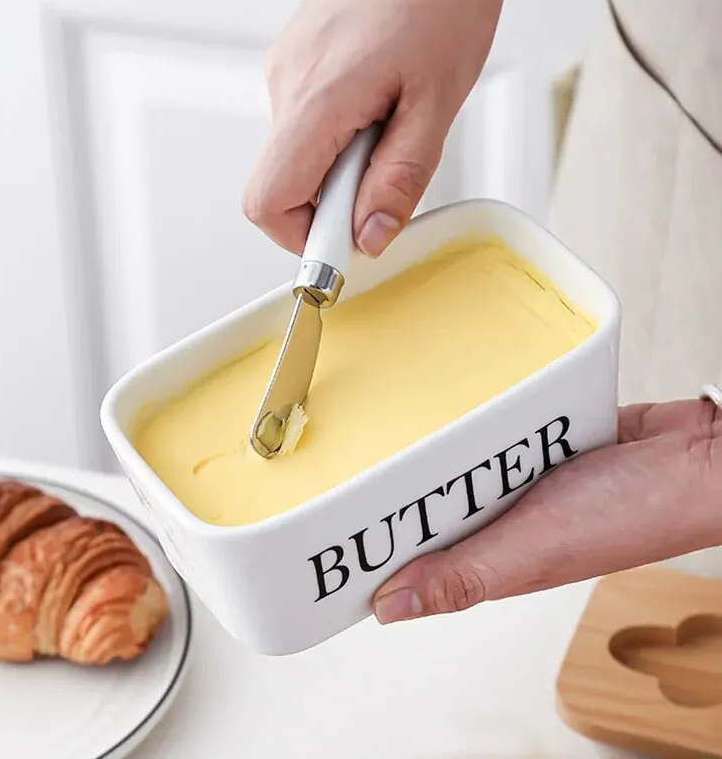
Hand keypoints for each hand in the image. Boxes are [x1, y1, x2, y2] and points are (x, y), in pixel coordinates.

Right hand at [243, 0, 510, 257]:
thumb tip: (368, 235)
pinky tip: (378, 103)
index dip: (304, 239)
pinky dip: (339, 137)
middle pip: (281, 186)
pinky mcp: (298, 61)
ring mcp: (286, 69)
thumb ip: (400, 178)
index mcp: (317, 98)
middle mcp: (287, 83)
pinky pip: (306, 125)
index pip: (269, 202)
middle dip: (334, 202)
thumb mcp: (437, 100)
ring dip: (341, 166)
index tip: (347, 243)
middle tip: (386, 172)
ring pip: (297, 157)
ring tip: (390, 123)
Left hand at [372, 399, 721, 622]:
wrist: (700, 455)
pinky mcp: (538, 442)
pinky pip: (491, 431)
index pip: (413, 563)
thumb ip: (464, 577)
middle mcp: (501, 521)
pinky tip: (449, 400)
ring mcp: (519, 478)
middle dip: (389, 488)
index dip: (369, 552)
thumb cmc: (635, 512)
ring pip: (458, 465)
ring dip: (430, 448)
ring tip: (383, 420)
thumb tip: (389, 608)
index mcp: (492, 559)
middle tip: (343, 454)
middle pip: (427, 508)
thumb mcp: (534, 549)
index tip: (324, 532)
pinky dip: (473, 422)